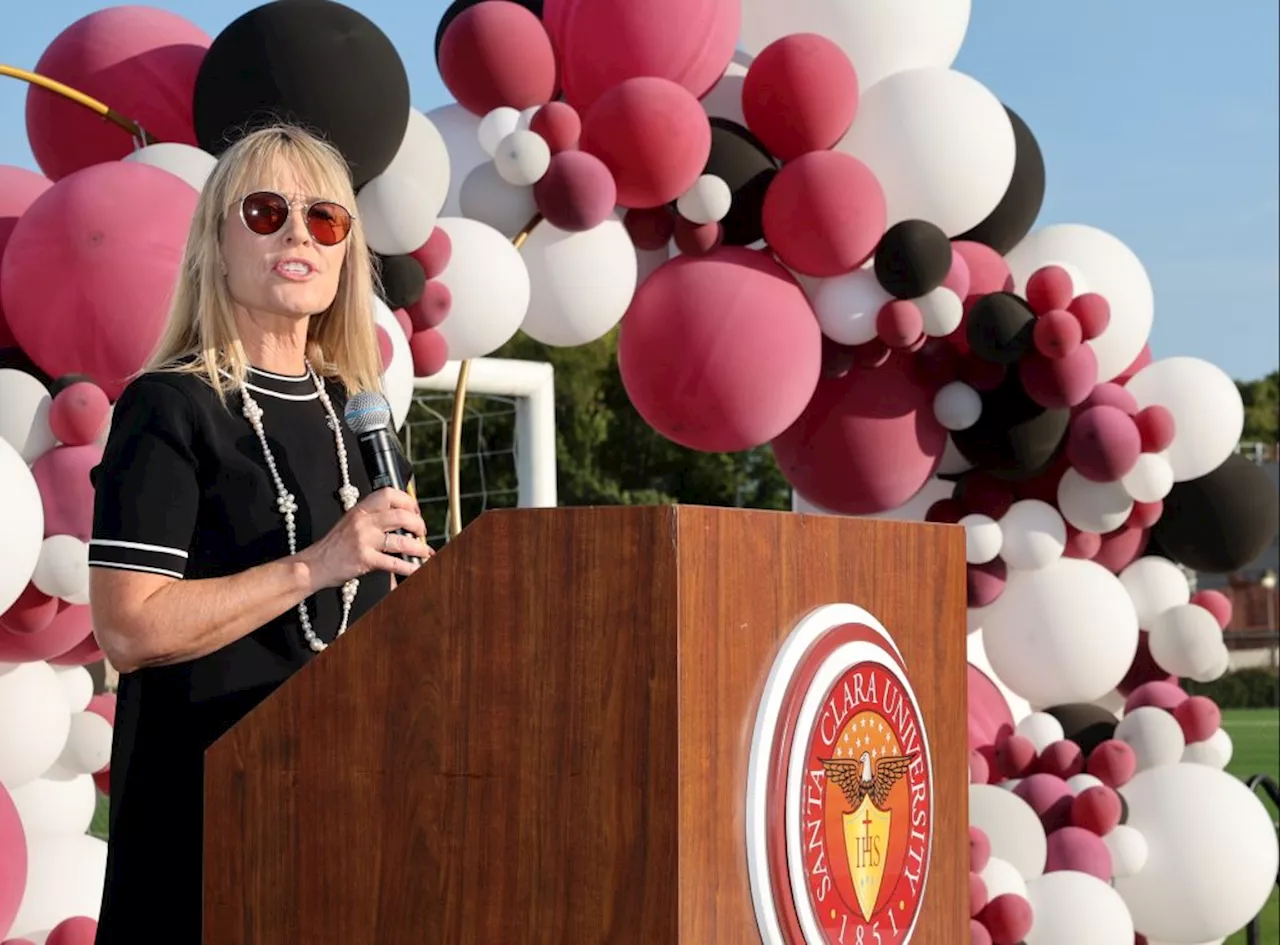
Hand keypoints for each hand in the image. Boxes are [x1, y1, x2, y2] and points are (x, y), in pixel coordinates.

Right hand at [298, 489, 432, 589]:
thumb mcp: (350, 522)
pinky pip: (394, 562)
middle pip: (400, 516)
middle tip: (422, 532)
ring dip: (418, 547)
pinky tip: (417, 568)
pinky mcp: (365, 560)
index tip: (416, 510)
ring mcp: (364, 540)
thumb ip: (372, 517)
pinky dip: (409, 567)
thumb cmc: (334, 545)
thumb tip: (401, 517)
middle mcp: (363, 521)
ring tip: (425, 551)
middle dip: (418, 524)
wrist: (314, 565)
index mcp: (360, 509)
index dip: (407, 500)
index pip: (388, 494)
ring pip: (401, 540)